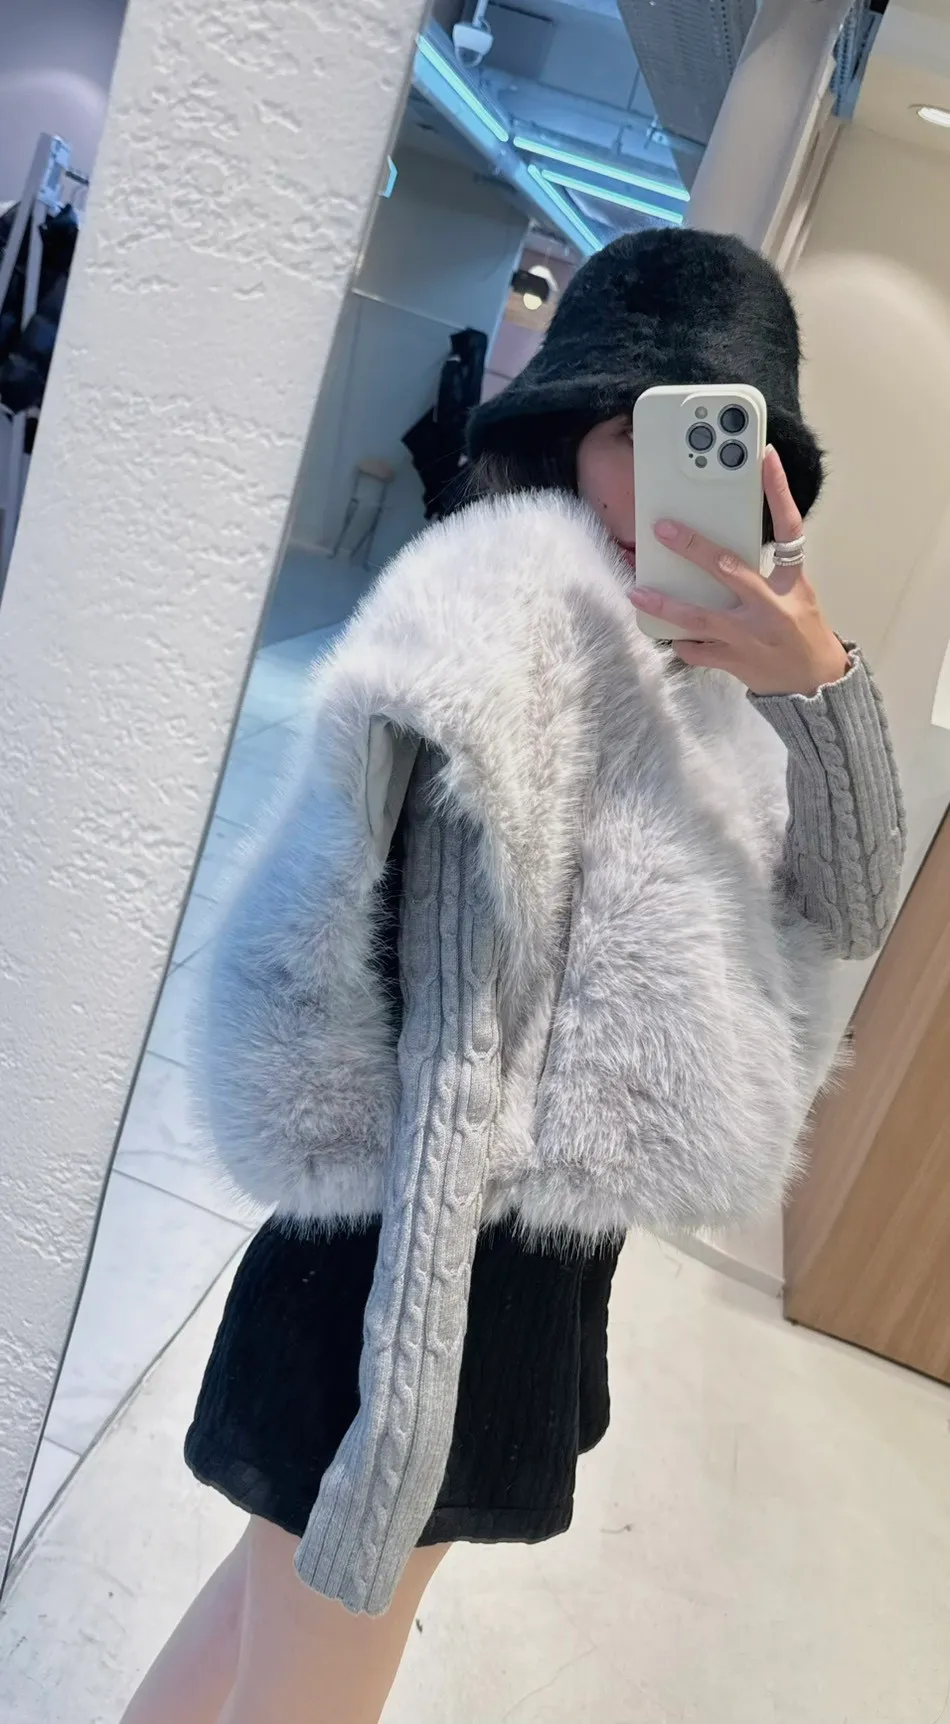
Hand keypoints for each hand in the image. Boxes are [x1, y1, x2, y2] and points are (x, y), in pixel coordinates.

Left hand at [629, 446, 849, 696]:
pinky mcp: (734, 661)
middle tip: (663, 528)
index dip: (778, 491)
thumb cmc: (803, 630)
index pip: (788, 527)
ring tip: (636, 593)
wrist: (813, 684)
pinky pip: (696, 650)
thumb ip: (768, 568)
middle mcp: (769, 607)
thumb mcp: (797, 592)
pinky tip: (669, 634)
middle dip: (692, 547)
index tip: (764, 457)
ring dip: (664, 605)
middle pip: (728, 568)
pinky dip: (680, 641)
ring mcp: (749, 637)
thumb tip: (727, 544)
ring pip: (698, 617)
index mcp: (790, 582)